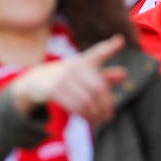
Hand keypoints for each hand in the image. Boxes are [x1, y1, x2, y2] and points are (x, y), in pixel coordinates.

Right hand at [9, 34, 127, 125]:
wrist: (35, 81)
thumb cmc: (66, 77)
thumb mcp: (84, 74)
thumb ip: (104, 75)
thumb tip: (124, 74)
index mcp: (84, 60)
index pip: (98, 52)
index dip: (110, 47)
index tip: (121, 40)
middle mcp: (74, 66)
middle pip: (98, 88)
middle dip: (106, 105)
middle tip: (109, 116)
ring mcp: (63, 77)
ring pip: (87, 101)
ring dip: (96, 114)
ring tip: (100, 120)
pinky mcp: (53, 89)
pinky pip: (75, 106)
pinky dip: (85, 116)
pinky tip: (89, 119)